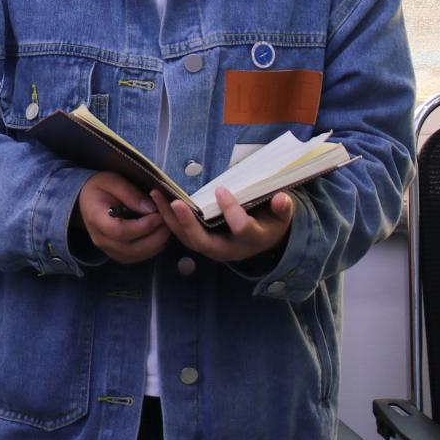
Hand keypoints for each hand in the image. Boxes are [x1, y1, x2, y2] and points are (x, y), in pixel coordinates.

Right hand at [76, 172, 171, 263]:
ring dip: (156, 244)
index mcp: (96, 219)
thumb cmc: (100, 186)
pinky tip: (160, 235)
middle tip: (169, 222)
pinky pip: (137, 257)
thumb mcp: (112, 180)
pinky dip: (152, 249)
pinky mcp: (117, 253)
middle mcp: (101, 239)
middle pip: (130, 248)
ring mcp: (108, 249)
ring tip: (167, 227)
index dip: (142, 227)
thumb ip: (130, 193)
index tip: (159, 215)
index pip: (119, 231)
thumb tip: (151, 209)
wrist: (87, 199)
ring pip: (136, 255)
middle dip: (154, 237)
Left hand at [152, 187, 294, 263]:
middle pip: (205, 242)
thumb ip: (282, 208)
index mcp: (252, 240)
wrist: (264, 240)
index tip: (221, 190)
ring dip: (170, 219)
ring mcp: (212, 249)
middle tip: (175, 203)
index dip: (232, 211)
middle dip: (189, 224)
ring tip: (157, 195)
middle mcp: (229, 249)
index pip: (241, 229)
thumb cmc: (272, 222)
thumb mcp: (282, 215)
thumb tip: (281, 199)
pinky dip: (168, 220)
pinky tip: (157, 201)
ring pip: (188, 239)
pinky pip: (182, 235)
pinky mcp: (201, 243)